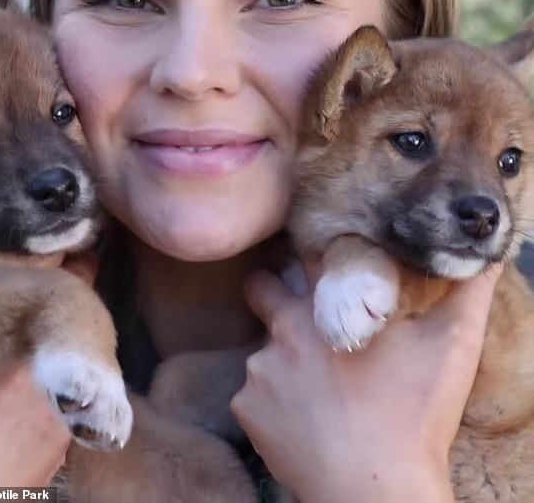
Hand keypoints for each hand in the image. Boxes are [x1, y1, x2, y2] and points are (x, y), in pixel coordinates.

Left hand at [231, 259, 501, 502]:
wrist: (377, 492)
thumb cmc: (414, 415)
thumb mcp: (451, 345)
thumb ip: (466, 292)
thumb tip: (484, 258)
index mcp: (323, 306)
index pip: (308, 253)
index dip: (315, 251)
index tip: (323, 260)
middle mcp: (282, 330)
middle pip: (262, 289)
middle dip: (272, 291)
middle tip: (301, 314)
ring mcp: (259, 370)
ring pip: (264, 350)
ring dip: (283, 360)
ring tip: (320, 389)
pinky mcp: (246, 409)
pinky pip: (254, 395)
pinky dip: (273, 403)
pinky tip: (305, 420)